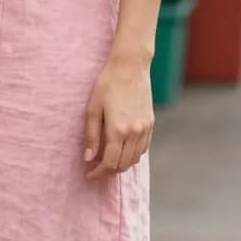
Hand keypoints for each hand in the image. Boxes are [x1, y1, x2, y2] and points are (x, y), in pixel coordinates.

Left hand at [85, 55, 153, 180]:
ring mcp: (145, 128)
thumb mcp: (93, 108)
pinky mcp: (151, 123)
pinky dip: (133, 154)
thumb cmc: (107, 84)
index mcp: (118, 130)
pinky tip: (122, 150)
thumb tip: (89, 158)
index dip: (98, 172)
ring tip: (108, 161)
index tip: (89, 174)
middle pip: (123, 164)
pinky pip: (144, 148)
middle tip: (96, 170)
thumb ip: (91, 135)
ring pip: (135, 158)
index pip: (109, 163)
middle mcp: (134, 132)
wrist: (130, 66)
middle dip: (109, 171)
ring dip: (121, 164)